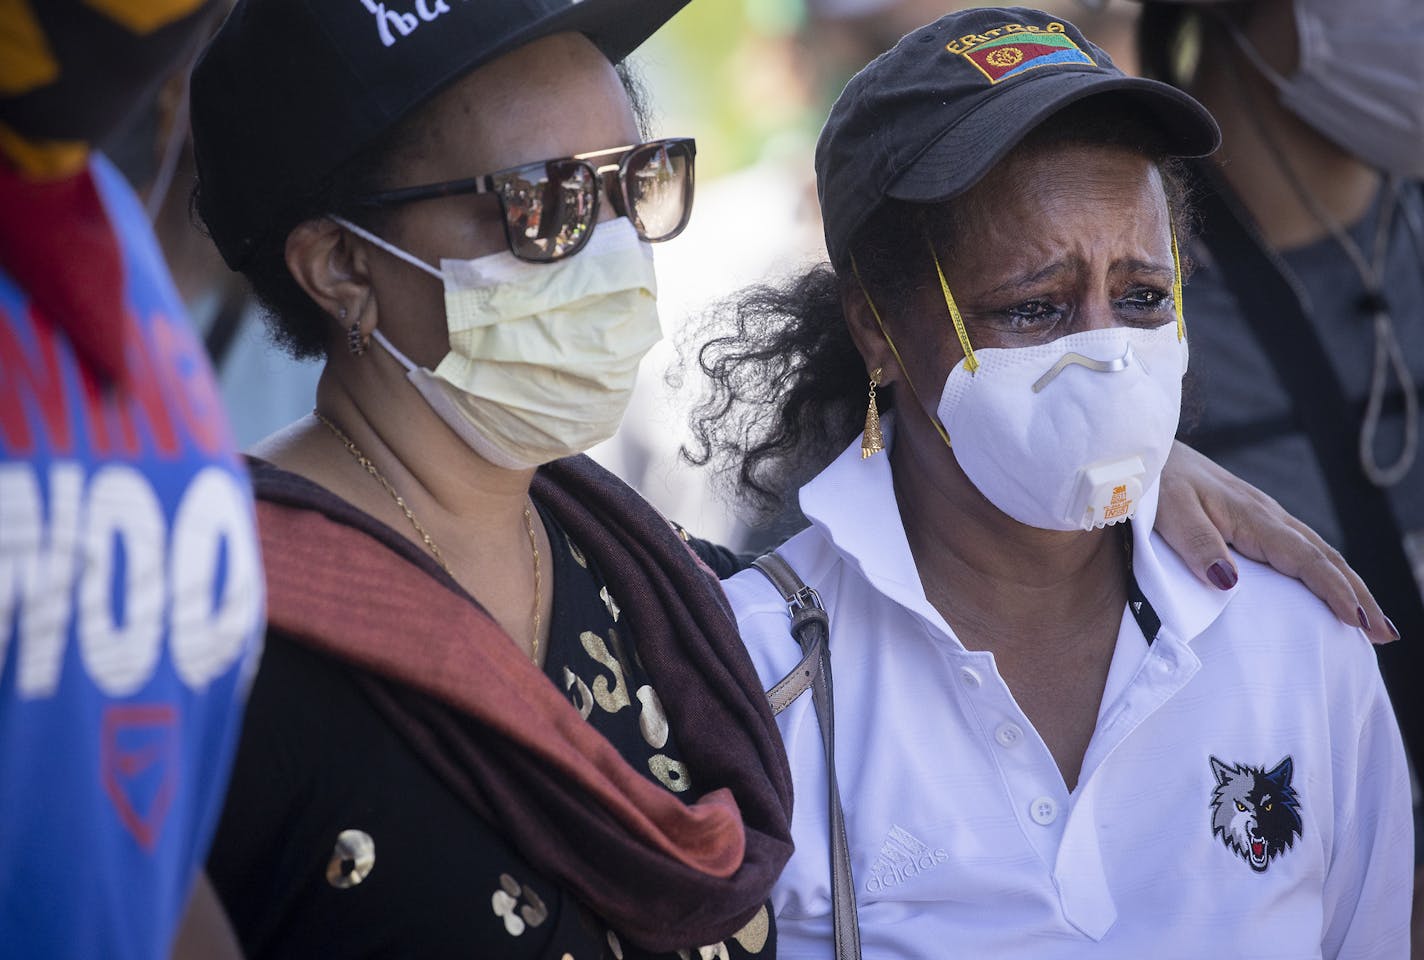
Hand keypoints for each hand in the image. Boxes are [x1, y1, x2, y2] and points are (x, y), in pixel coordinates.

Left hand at [1155, 441, 1395, 643]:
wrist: (1147, 448)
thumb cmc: (1155, 480)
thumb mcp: (1168, 510)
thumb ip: (1196, 542)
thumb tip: (1229, 582)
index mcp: (1252, 516)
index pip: (1305, 558)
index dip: (1334, 591)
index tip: (1358, 622)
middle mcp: (1267, 515)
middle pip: (1325, 557)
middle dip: (1359, 595)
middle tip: (1385, 635)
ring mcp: (1263, 515)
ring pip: (1318, 551)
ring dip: (1348, 585)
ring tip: (1371, 621)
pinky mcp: (1253, 518)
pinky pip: (1300, 547)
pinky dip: (1325, 571)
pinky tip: (1330, 587)